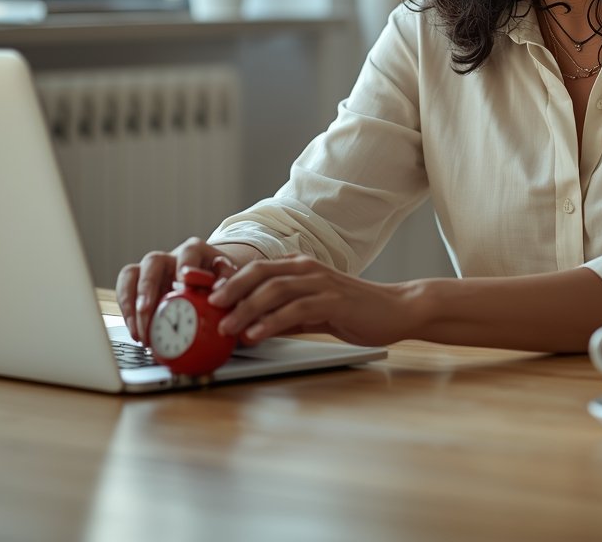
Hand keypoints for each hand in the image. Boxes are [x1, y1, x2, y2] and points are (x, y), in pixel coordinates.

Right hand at [116, 237, 240, 343]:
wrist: (216, 285)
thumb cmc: (224, 283)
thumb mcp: (234, 279)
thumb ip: (229, 281)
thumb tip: (220, 289)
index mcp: (197, 251)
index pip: (189, 252)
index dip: (185, 266)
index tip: (183, 283)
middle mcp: (172, 257)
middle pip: (153, 261)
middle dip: (148, 287)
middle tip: (148, 310)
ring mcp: (153, 270)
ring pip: (132, 275)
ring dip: (132, 303)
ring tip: (140, 331)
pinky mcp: (140, 285)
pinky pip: (125, 291)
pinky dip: (127, 313)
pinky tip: (137, 332)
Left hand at [207, 256, 422, 347]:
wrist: (395, 310)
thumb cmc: (354, 311)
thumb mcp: (312, 312)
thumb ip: (283, 314)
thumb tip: (250, 326)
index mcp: (300, 267)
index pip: (256, 268)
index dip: (229, 281)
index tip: (206, 299)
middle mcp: (307, 269)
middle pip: (259, 272)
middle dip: (230, 290)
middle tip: (208, 309)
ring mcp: (321, 282)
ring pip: (274, 289)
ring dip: (245, 308)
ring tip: (226, 327)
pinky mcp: (334, 300)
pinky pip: (296, 308)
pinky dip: (272, 321)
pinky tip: (256, 335)